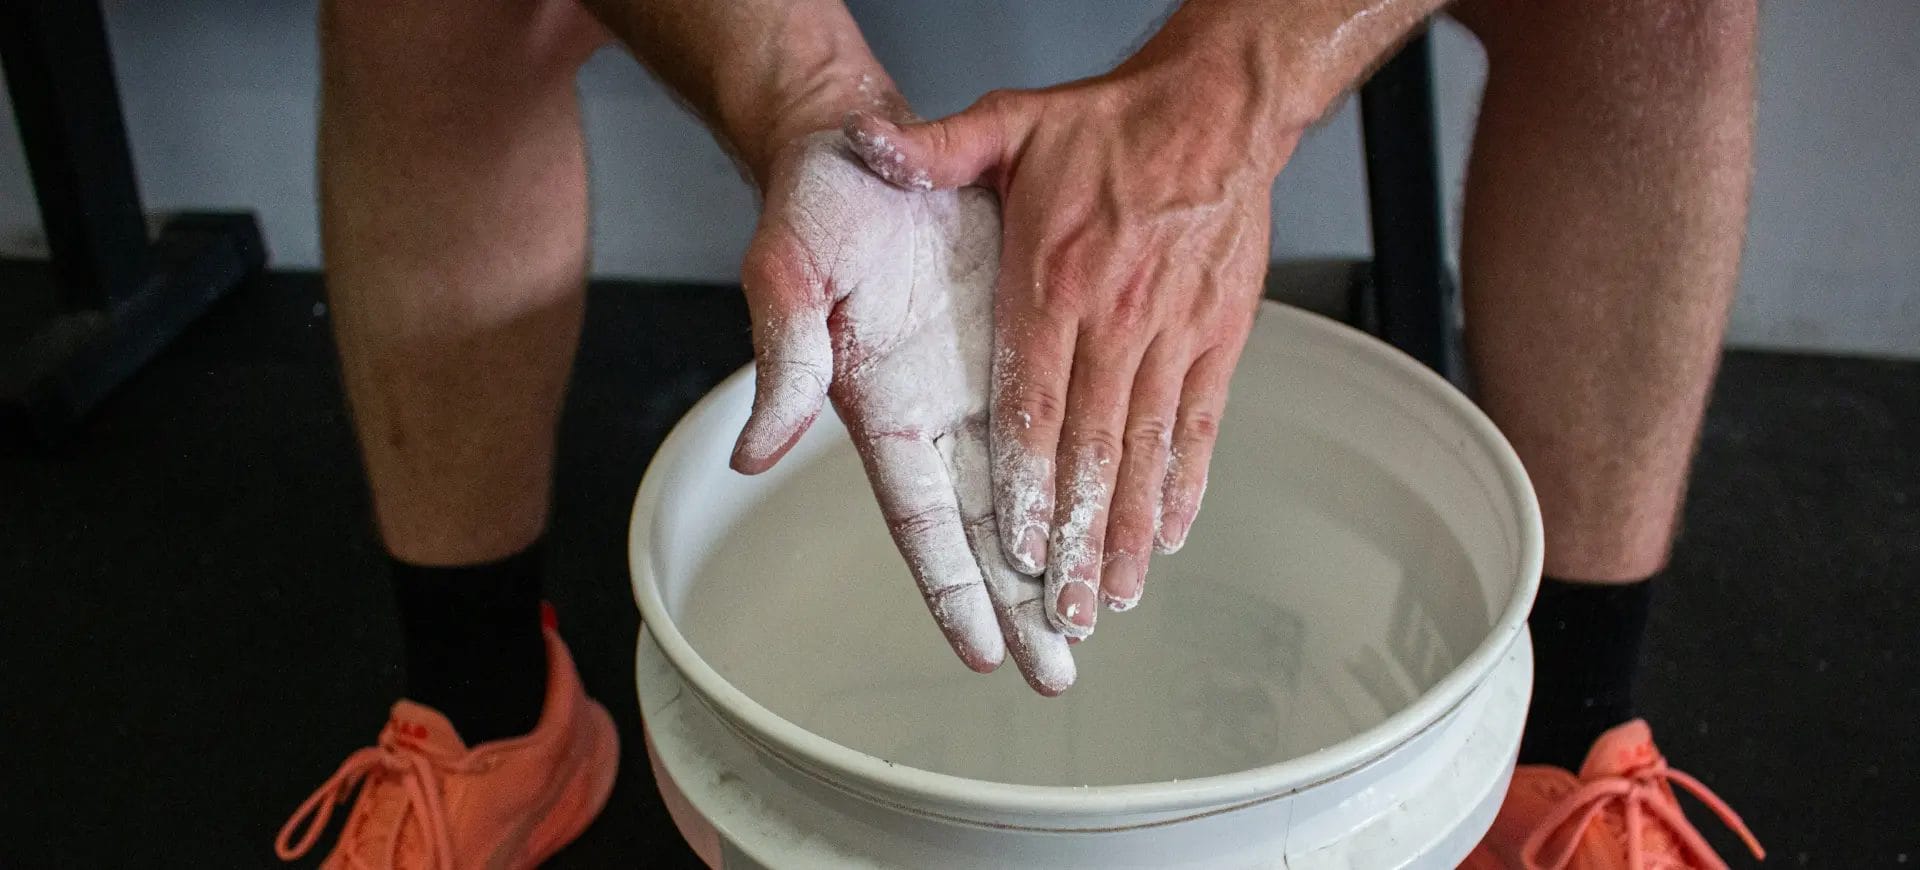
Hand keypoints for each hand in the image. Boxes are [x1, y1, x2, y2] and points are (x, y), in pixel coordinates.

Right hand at [729, 131, 1075, 695]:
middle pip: (984, 531)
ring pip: (1032, 494)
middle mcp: (941, 414)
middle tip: (1058, 672)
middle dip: (1018, 605)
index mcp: (884, 411)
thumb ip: (784, 360)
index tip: (982, 653)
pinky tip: (1117, 520)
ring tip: (1095, 625)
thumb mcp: (792, 272)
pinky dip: (1089, 479)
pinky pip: (1065, 427)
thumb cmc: (820, 203)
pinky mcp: (1030, 345)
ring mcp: (988, 384)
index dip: (952, 588)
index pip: (921, 521)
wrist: (874, 140)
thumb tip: (754, 452)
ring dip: (1058, 560)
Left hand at [844, 62, 1298, 639]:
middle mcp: (1114, 318)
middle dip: (1075, 540)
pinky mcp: (1217, 336)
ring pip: (1146, 450)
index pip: (1032, 404)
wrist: (1217, 105)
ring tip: (1112, 597)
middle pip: (1090, 449)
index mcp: (1051, 281)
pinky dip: (1185, 483)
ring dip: (1127, 530)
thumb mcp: (1007, 121)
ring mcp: (1171, 332)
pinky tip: (1168, 535)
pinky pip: (1199, 424)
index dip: (1024, 481)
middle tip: (1064, 612)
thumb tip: (864, 147)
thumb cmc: (1108, 122)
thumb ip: (932, 148)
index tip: (1015, 549)